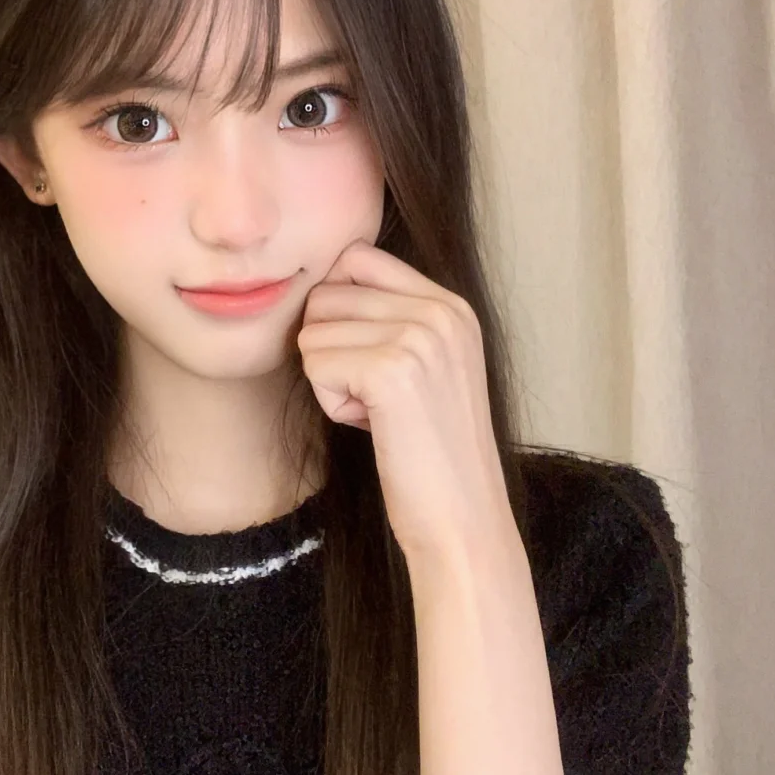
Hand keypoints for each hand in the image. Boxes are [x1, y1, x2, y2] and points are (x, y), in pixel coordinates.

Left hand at [296, 238, 522, 565]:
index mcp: (451, 305)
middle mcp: (441, 310)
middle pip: (327, 294)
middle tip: (374, 396)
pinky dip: (332, 404)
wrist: (461, 517)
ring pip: (314, 331)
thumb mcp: (425, 368)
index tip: (358, 356)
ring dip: (331, 380)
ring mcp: (420, 336)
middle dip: (332, 350)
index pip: (357, 257)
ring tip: (378, 414)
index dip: (336, 305)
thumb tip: (319, 290)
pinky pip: (315, 364)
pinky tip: (372, 426)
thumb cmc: (430, 453)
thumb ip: (390, 321)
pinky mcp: (392, 370)